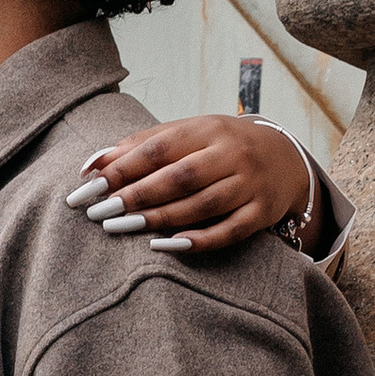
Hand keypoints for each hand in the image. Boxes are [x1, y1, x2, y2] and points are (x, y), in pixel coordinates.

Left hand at [66, 112, 314, 254]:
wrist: (285, 158)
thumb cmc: (220, 147)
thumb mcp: (187, 135)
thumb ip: (141, 146)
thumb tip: (93, 163)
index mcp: (209, 129)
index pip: (160, 148)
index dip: (123, 167)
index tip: (89, 186)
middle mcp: (232, 154)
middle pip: (180, 176)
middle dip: (137, 195)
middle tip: (100, 212)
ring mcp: (250, 184)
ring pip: (203, 204)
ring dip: (160, 218)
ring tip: (121, 227)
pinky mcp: (262, 213)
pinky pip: (230, 230)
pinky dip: (200, 240)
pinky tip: (169, 245)